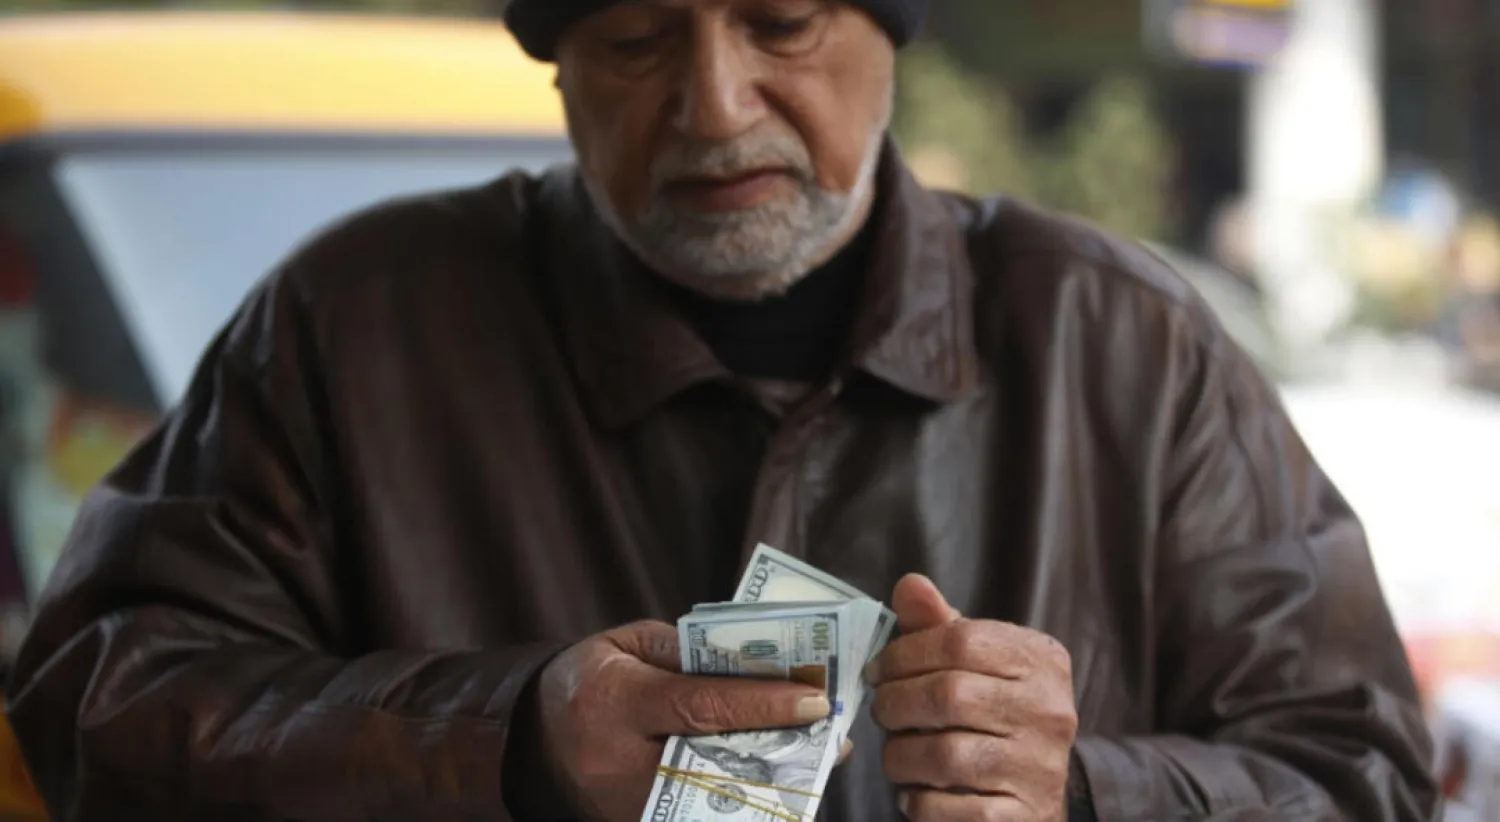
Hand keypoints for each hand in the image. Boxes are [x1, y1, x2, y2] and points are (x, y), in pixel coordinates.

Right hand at [535, 620, 843, 821]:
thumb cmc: (587, 680)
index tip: (816, 698)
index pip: (700, 706)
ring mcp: (627, 807)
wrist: (533, 741)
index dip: (764, 703)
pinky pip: (700, 813)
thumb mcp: (627, 646)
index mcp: (614, 702)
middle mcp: (618, 763)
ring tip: (814, 757)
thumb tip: (757, 662)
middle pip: (716, 760)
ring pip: (714, 799)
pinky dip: (742, 798)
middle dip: (780, 747)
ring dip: (771, 779)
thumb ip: (687, 652)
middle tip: (832, 733)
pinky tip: (776, 780)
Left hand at [868, 575, 1077, 821]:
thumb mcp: (977, 664)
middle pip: (948, 695)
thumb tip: (909, 585)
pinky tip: (916, 792)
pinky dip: (918, 801)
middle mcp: (1050, 711)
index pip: (960, 640)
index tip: (877, 670)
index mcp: (1041, 660)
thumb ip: (941, 626)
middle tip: (880, 712)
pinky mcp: (1023, 816)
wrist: (1037, 795)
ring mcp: (1040, 767)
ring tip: (896, 754)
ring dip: (900, 756)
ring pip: (943, 755)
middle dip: (895, 704)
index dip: (904, 653)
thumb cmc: (995, 716)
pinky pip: (947, 808)